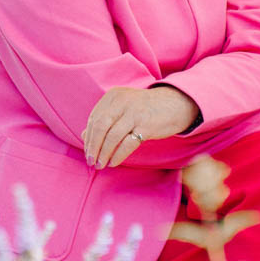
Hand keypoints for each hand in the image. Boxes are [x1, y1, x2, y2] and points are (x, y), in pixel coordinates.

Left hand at [82, 85, 197, 168]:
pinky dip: (118, 155)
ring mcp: (134, 112)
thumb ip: (104, 119)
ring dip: (104, 153)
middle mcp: (122, 102)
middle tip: (91, 161)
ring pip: (112, 136)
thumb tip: (84, 135)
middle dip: (93, 147)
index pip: (94, 119)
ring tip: (101, 164)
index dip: (88, 138)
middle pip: (100, 127)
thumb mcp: (123, 108)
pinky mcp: (146, 125)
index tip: (87, 152)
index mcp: (113, 96)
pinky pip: (127, 143)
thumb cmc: (145, 109)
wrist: (175, 104)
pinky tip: (114, 162)